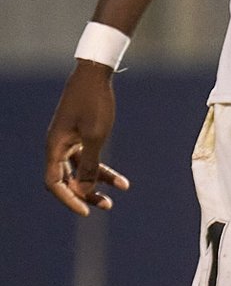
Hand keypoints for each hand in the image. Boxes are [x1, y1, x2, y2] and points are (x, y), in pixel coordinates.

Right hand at [44, 62, 129, 216]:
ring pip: (80, 170)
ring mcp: (68, 141)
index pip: (55, 183)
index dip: (69, 199)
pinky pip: (88, 158)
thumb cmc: (94, 103)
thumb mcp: (95, 136)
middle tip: (106, 206)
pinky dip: (102, 168)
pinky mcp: (79, 135)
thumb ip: (88, 166)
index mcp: (55, 147)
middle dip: (85, 194)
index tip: (86, 212)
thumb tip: (83, 192)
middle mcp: (57, 146)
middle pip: (67, 180)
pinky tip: (121, 181)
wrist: (95, 74)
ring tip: (117, 195)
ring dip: (97, 183)